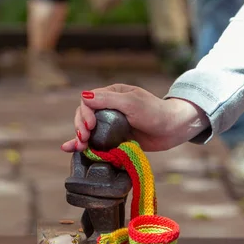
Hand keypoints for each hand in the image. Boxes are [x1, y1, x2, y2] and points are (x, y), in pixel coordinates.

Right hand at [61, 84, 208, 152]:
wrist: (173, 129)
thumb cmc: (155, 112)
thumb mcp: (132, 102)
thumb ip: (108, 99)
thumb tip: (84, 96)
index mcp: (112, 94)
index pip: (88, 101)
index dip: (85, 114)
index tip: (90, 126)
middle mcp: (109, 108)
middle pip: (84, 116)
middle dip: (80, 127)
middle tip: (84, 139)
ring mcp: (111, 124)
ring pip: (87, 130)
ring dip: (79, 138)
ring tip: (77, 147)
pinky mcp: (115, 139)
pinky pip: (96, 141)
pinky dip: (83, 145)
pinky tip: (70, 149)